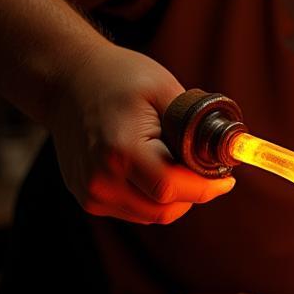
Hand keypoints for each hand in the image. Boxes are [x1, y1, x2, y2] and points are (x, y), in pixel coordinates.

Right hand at [48, 42, 233, 223]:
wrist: (67, 81)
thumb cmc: (116, 77)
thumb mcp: (163, 87)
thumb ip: (194, 121)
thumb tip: (226, 148)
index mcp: (120, 150)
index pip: (171, 188)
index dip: (205, 187)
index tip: (227, 179)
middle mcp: (101, 179)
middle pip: (164, 209)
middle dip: (193, 193)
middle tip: (206, 170)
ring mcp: (91, 193)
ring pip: (150, 215)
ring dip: (174, 198)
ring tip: (178, 164)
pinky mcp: (87, 198)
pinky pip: (133, 210)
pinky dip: (152, 197)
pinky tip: (155, 169)